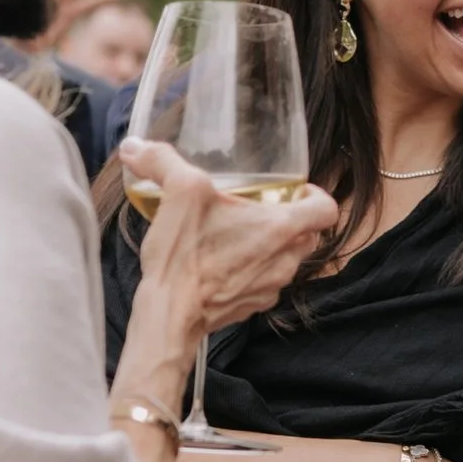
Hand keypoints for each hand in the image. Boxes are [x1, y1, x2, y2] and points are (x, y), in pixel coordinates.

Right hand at [127, 143, 335, 336]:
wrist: (170, 315)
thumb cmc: (184, 256)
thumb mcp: (178, 193)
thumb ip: (162, 162)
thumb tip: (136, 146)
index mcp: (281, 228)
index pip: (326, 208)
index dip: (316, 194)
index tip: (295, 189)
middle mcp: (285, 260)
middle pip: (308, 234)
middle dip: (290, 219)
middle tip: (262, 206)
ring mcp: (270, 287)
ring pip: (286, 260)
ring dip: (269, 246)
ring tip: (237, 233)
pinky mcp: (250, 306)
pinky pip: (262, 283)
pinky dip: (250, 271)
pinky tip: (221, 262)